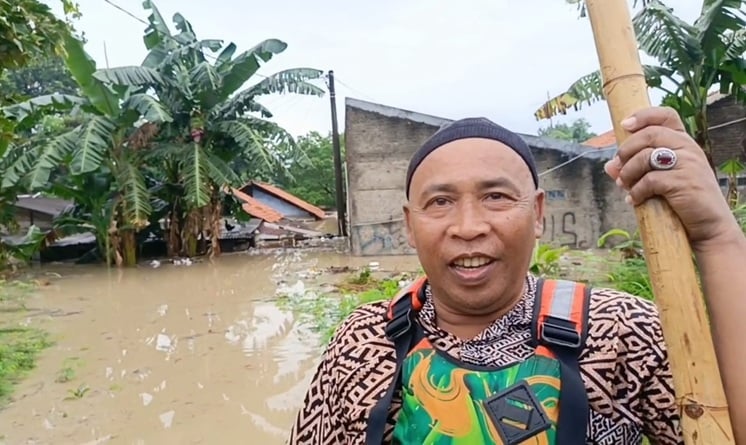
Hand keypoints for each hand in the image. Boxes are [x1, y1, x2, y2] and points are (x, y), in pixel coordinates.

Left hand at [603, 106, 737, 250]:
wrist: (708, 224)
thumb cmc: (682, 199)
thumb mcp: (659, 179)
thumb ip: (635, 169)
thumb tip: (609, 165)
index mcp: (684, 142)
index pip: (666, 115)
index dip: (644, 115)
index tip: (624, 125)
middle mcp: (688, 148)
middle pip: (649, 134)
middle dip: (626, 150)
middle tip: (618, 168)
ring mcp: (688, 164)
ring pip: (646, 156)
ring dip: (628, 172)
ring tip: (624, 186)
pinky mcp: (684, 182)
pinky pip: (650, 180)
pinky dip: (636, 191)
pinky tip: (633, 200)